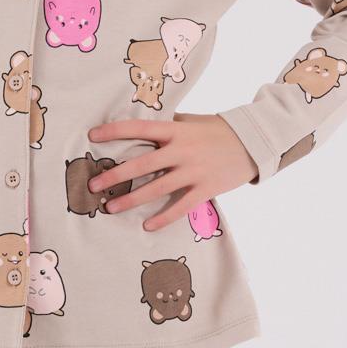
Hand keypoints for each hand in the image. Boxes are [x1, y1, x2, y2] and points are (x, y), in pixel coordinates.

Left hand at [85, 112, 258, 230]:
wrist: (254, 143)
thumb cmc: (218, 130)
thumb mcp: (192, 121)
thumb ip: (168, 125)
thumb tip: (142, 126)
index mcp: (176, 130)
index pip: (139, 128)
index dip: (114, 132)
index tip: (92, 137)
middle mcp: (182, 150)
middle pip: (142, 164)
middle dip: (115, 175)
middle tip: (93, 185)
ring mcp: (194, 171)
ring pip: (156, 189)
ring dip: (131, 200)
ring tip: (110, 208)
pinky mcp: (205, 189)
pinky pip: (180, 207)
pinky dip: (163, 218)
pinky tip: (147, 226)